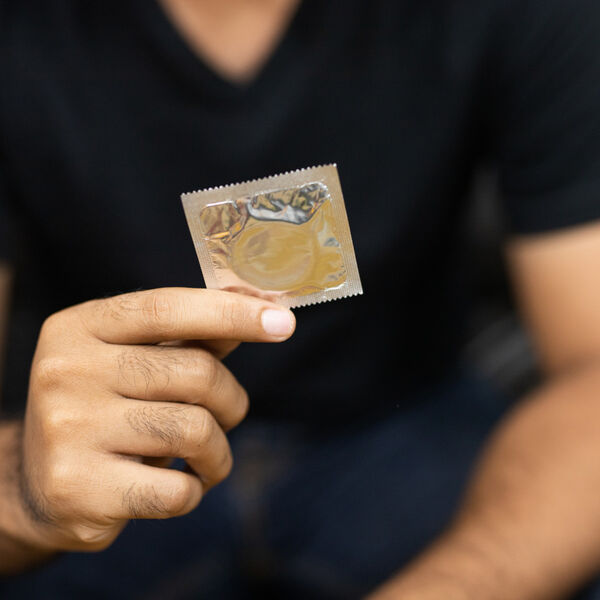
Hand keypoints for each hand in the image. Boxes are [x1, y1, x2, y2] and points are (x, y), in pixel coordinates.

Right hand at [13, 288, 294, 551]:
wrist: (39, 482)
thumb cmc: (107, 405)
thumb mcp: (136, 357)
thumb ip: (193, 334)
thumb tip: (258, 308)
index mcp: (81, 326)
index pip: (168, 307)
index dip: (233, 311)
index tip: (284, 322)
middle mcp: (67, 371)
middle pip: (197, 374)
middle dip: (232, 400)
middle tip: (228, 413)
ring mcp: (69, 430)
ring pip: (195, 431)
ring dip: (219, 451)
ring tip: (205, 457)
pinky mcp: (79, 488)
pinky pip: (178, 491)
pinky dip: (196, 490)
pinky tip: (180, 485)